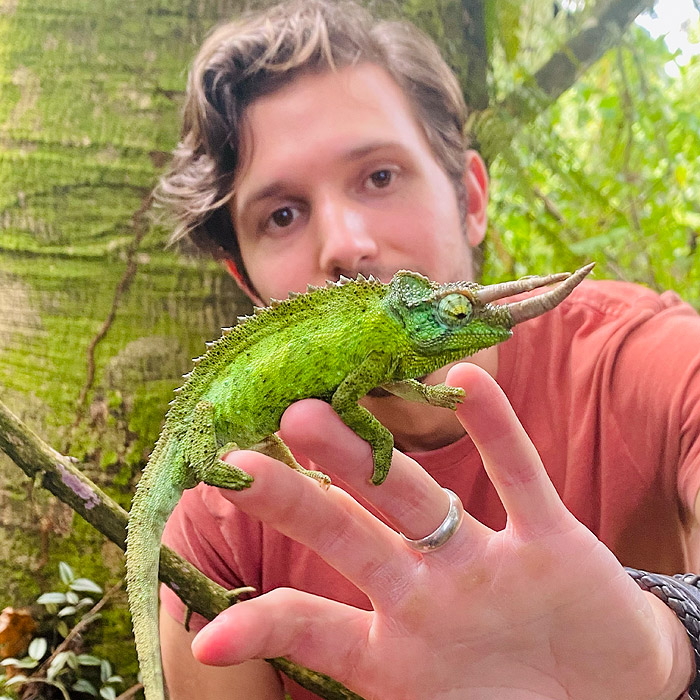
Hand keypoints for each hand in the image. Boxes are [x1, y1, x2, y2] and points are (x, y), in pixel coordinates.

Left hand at [191, 363, 692, 699]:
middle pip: (350, 533)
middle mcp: (429, 592)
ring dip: (365, 456)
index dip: (265, 628)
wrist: (616, 692)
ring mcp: (486, 563)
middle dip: (297, 500)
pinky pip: (519, 479)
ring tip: (306, 414)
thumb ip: (386, 697)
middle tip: (238, 461)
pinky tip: (466, 382)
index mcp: (395, 647)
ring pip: (415, 498)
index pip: (316, 625)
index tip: (207, 638)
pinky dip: (496, 434)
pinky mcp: (551, 542)